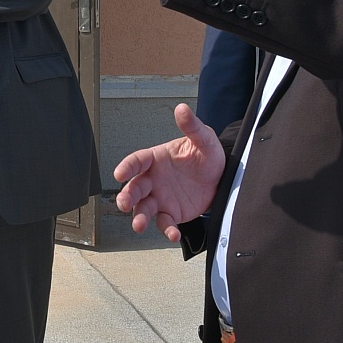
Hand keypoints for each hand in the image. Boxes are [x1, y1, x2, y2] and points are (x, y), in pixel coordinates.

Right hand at [113, 103, 225, 241]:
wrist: (222, 177)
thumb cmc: (208, 155)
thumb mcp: (203, 139)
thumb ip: (191, 126)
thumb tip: (182, 109)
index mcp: (156, 159)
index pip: (137, 161)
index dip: (127, 166)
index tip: (120, 173)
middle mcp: (154, 179)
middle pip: (134, 188)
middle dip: (127, 196)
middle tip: (124, 203)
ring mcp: (161, 197)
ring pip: (143, 209)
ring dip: (139, 217)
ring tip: (139, 225)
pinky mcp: (172, 213)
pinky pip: (165, 222)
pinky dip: (166, 230)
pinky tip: (172, 234)